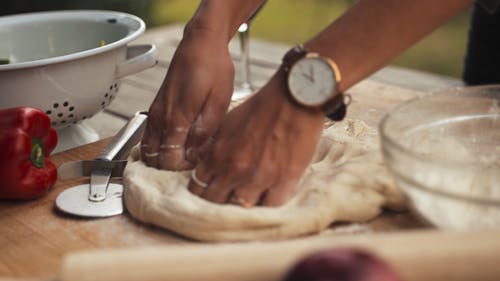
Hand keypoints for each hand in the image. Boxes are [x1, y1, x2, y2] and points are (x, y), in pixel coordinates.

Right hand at [142, 27, 233, 169]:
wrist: (200, 43)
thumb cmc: (213, 69)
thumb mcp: (219, 102)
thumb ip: (204, 132)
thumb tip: (194, 155)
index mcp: (176, 119)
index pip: (168, 160)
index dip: (182, 169)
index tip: (197, 166)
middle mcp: (160, 118)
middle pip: (154, 159)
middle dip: (170, 168)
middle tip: (190, 166)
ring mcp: (155, 113)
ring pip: (148, 149)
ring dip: (161, 159)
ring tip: (183, 159)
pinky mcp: (155, 108)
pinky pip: (149, 136)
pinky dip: (156, 148)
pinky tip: (174, 148)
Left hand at [188, 71, 324, 206]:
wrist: (294, 98)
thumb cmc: (263, 105)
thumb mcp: (228, 123)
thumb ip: (212, 145)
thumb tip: (201, 160)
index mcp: (218, 154)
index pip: (198, 186)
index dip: (203, 189)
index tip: (210, 188)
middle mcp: (234, 170)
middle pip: (216, 200)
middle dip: (219, 199)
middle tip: (227, 195)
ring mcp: (259, 178)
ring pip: (242, 205)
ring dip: (243, 202)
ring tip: (248, 196)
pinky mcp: (284, 181)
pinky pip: (270, 205)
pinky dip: (268, 202)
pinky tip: (268, 195)